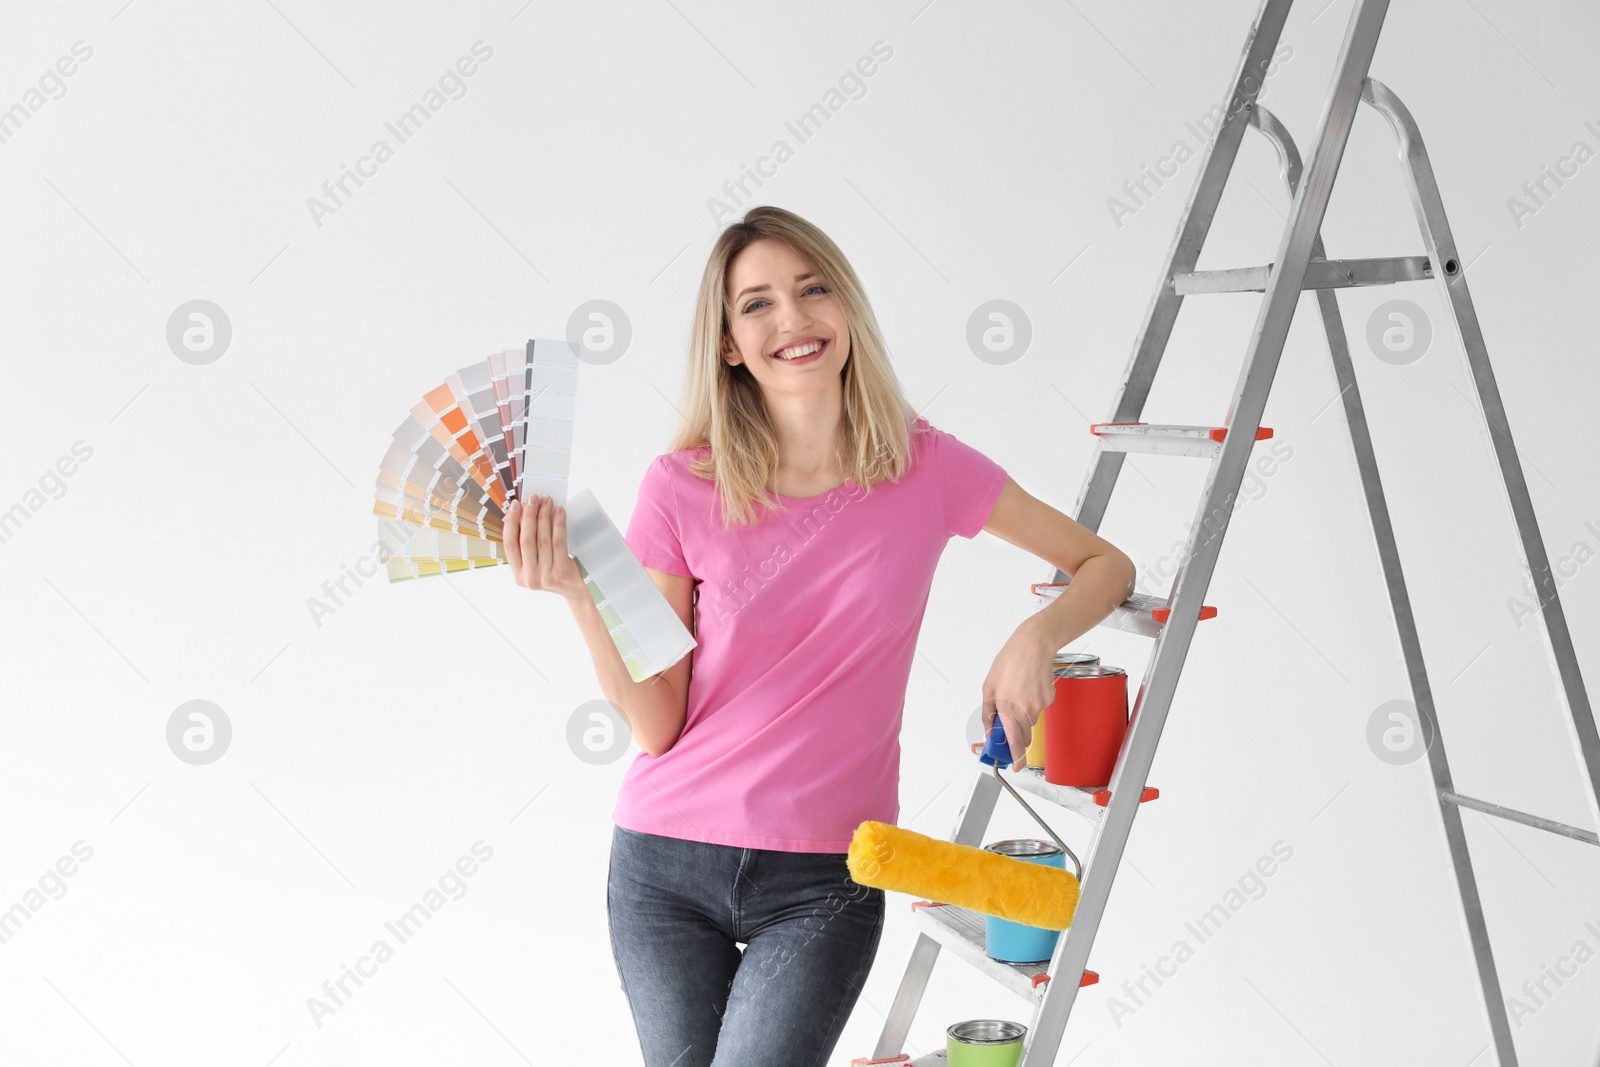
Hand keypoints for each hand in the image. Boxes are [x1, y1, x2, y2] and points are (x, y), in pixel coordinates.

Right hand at [503, 495, 587, 600]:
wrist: (575, 589)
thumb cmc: (554, 571)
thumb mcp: (536, 564)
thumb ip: (527, 546)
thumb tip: (523, 513)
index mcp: (518, 575)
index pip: (509, 544)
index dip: (511, 522)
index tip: (514, 505)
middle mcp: (529, 578)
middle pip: (526, 540)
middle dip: (528, 515)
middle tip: (533, 498)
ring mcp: (545, 576)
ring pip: (542, 539)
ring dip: (544, 516)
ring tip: (546, 501)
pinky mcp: (560, 572)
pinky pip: (558, 542)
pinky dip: (558, 524)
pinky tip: (559, 512)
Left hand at [980, 625, 1057, 770]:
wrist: (1033, 646)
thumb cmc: (1010, 662)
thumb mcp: (989, 687)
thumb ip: (988, 713)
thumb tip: (990, 730)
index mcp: (1009, 709)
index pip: (1014, 743)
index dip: (1016, 758)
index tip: (1016, 766)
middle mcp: (1026, 710)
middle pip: (1024, 737)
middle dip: (1015, 736)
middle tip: (1007, 723)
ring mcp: (1040, 706)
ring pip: (1030, 722)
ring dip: (1022, 717)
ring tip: (1016, 695)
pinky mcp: (1049, 699)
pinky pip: (1038, 710)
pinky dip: (1031, 705)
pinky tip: (1027, 689)